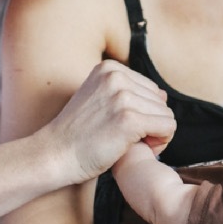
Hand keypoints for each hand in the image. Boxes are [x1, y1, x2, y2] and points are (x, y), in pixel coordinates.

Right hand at [43, 60, 175, 185]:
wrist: (54, 155)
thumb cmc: (78, 134)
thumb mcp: (99, 100)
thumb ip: (129, 93)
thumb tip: (163, 94)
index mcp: (109, 68)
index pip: (151, 89)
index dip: (144, 113)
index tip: (126, 127)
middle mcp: (116, 77)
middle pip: (161, 102)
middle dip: (152, 123)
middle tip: (130, 140)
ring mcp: (122, 96)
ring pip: (167, 115)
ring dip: (156, 135)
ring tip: (132, 144)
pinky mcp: (129, 120)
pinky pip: (168, 128)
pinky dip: (160, 143)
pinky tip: (139, 149)